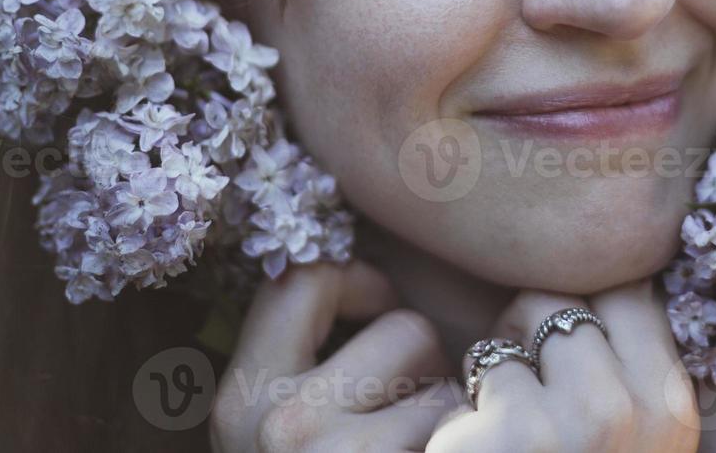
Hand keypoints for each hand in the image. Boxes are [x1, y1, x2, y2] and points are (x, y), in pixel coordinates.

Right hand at [210, 259, 461, 451]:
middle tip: (414, 413)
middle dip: (426, 367)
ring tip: (422, 443)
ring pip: (448, 388)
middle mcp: (282, 425)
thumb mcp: (273, 434)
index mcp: (242, 400)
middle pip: (406, 330)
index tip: (382, 312)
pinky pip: (469, 431)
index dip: (363, 282)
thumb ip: (306, 368)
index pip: (304, 279)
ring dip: (452, 417)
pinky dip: (473, 443)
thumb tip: (376, 285)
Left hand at [426, 278, 700, 452]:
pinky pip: (482, 369)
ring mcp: (572, 423)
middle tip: (523, 383)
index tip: (561, 348)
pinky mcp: (509, 435)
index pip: (628, 289)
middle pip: (566, 299)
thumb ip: (630, 369)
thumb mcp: (634, 439)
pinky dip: (468, 405)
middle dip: (531, 325)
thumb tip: (614, 273)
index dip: (582, 303)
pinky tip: (478, 450)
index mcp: (673, 409)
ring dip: (499, 360)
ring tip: (502, 419)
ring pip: (521, 320)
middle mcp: (633, 411)